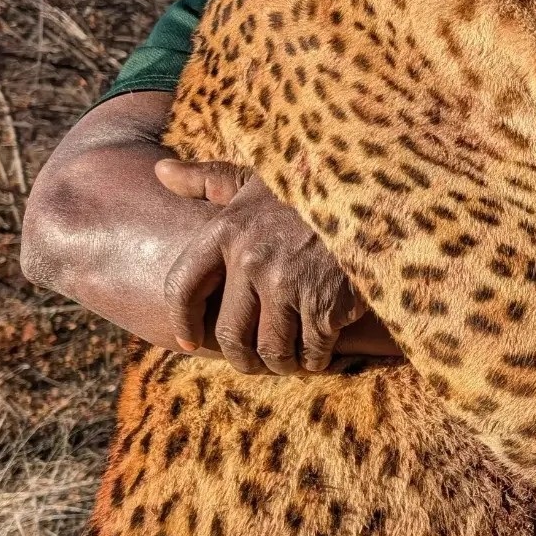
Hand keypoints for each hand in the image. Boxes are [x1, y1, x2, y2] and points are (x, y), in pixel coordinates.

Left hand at [158, 159, 380, 373]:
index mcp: (227, 230)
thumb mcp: (258, 178)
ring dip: (282, 363)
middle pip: (230, 334)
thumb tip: (160, 172)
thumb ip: (209, 180)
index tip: (189, 341)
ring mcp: (289, 285)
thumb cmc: (312, 190)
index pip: (183, 287)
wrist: (374, 195)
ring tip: (290, 359)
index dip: (183, 322)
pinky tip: (321, 349)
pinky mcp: (326, 305)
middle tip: (253, 361)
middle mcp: (251, 259)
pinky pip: (312, 351)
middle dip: (241, 358)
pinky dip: (316, 358)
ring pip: (272, 350)